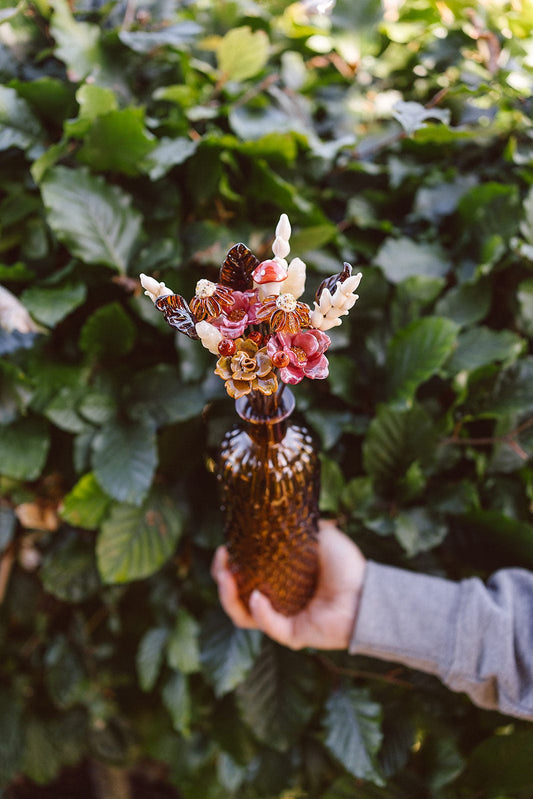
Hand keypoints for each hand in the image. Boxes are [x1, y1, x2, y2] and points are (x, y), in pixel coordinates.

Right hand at [211, 520, 366, 649]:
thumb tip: (287, 510)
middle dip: (223, 578)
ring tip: (227, 579)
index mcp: (282, 577)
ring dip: (230, 598)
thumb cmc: (348, 567)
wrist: (367, 594)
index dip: (230, 562)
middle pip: (238, 594)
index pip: (246, 573)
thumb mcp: (323, 536)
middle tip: (221, 563)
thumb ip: (304, 525)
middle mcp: (279, 599)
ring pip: (244, 615)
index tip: (224, 547)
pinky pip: (268, 626)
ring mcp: (284, 618)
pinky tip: (257, 597)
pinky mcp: (292, 634)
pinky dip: (260, 613)